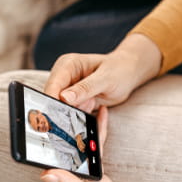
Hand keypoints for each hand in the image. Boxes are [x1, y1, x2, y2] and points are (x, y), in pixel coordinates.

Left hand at [41, 106, 154, 181]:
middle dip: (61, 121)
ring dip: (80, 121)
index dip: (42, 133)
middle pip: (62, 141)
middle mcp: (67, 171)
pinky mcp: (95, 166)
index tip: (39, 113)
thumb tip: (45, 174)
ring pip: (79, 139)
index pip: (47, 152)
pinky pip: (95, 143)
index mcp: (61, 178)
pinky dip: (98, 129)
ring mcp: (81, 168)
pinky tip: (101, 116)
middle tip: (61, 98)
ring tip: (82, 101)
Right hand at [43, 34, 161, 111]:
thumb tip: (64, 98)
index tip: (56, 116)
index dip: (52, 101)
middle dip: (65, 109)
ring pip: (62, 108)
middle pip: (53, 98)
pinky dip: (82, 114)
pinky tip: (95, 105)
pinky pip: (72, 112)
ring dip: (75, 112)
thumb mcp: (105, 79)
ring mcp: (68, 89)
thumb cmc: (120, 70)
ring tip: (93, 103)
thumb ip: (85, 88)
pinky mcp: (74, 99)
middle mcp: (64, 76)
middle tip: (83, 110)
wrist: (129, 73)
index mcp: (68, 64)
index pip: (53, 85)